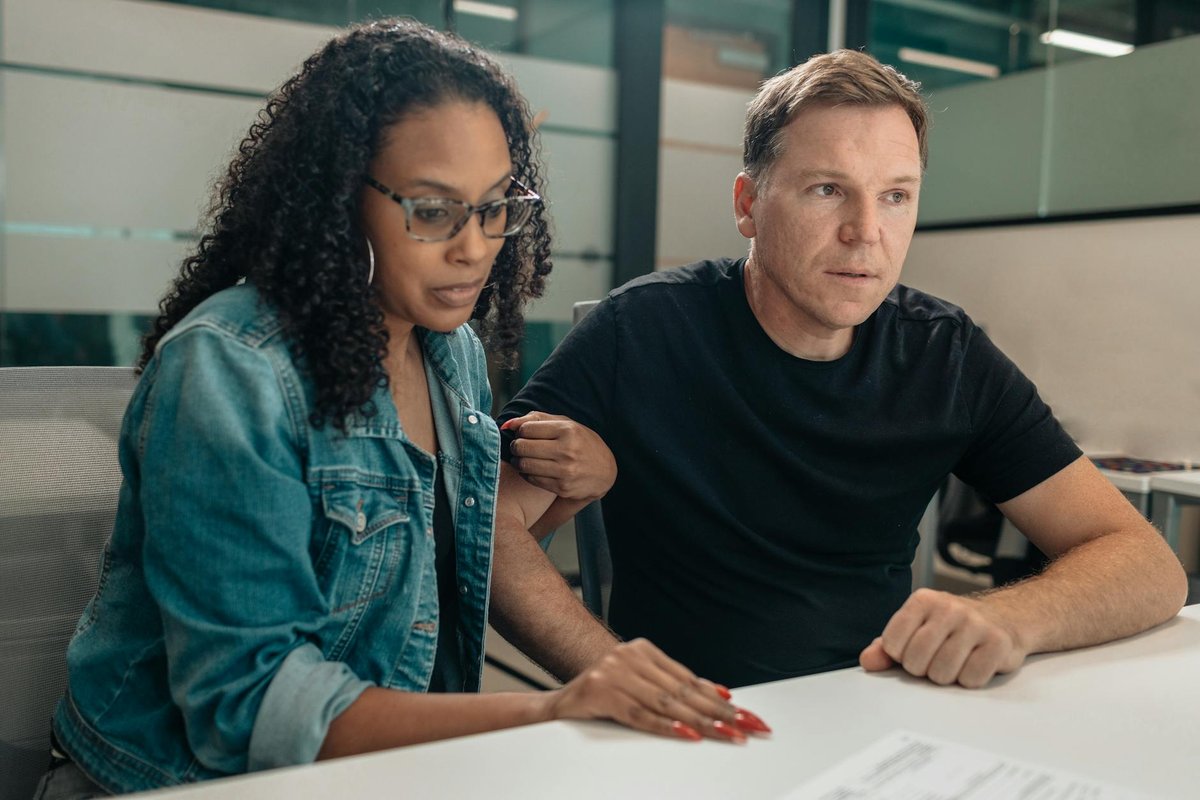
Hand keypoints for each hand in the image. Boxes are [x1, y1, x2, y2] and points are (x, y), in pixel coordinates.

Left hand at [502, 412, 616, 500]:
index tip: (525, 434)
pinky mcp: (562, 487)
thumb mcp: (565, 424)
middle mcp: (567, 450)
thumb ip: (535, 419)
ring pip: (524, 465)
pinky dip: (526, 474)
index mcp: (568, 430)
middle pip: (522, 447)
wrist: (604, 471)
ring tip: (523, 458)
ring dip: (518, 461)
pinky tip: (533, 469)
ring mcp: (565, 471)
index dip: (521, 431)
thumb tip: (506, 424)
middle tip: (520, 447)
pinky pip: (531, 479)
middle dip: (516, 446)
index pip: (527, 429)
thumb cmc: (581, 443)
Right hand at [540, 639, 771, 742]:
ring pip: (667, 702)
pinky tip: (687, 733)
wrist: (556, 705)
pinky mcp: (600, 692)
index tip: (746, 714)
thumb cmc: (601, 697)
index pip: (689, 679)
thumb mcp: (637, 685)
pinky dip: (666, 725)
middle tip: (748, 727)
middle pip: (684, 691)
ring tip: (727, 734)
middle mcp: (630, 656)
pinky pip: (640, 714)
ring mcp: (614, 672)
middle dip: (720, 713)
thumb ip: (669, 688)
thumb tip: (718, 697)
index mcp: (643, 650)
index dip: (719, 699)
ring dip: (702, 722)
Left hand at [859, 589, 1027, 687]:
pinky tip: (974, 664)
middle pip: (916, 661)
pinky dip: (969, 680)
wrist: (1004, 618)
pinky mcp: (998, 642)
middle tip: (936, 659)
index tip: (913, 650)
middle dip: (923, 669)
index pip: (892, 644)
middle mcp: (949, 607)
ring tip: (955, 661)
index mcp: (923, 600)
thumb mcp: (916, 629)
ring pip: (942, 673)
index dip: (900, 656)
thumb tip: (867, 660)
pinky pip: (970, 679)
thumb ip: (887, 647)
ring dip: (946, 677)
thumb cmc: (952, 628)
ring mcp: (975, 624)